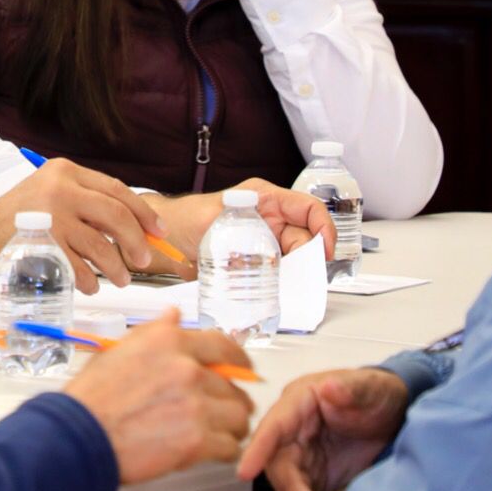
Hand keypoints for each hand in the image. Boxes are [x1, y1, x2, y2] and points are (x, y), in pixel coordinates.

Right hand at [0, 158, 162, 293]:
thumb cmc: (13, 222)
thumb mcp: (49, 195)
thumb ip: (86, 203)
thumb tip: (134, 227)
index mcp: (65, 172)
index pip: (117, 190)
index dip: (143, 212)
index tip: (157, 230)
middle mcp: (60, 190)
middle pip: (117, 216)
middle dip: (136, 242)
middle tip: (142, 260)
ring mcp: (51, 218)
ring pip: (102, 245)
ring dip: (117, 267)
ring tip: (119, 278)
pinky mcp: (43, 246)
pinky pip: (81, 268)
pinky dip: (92, 281)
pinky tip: (91, 284)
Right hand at [65, 310, 254, 483]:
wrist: (80, 436)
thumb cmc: (92, 398)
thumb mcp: (119, 350)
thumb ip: (153, 334)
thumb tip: (173, 315)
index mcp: (169, 341)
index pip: (222, 344)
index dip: (239, 359)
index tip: (243, 367)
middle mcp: (187, 367)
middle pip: (233, 384)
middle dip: (231, 399)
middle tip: (224, 410)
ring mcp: (195, 404)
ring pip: (238, 415)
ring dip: (232, 426)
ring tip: (220, 433)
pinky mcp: (197, 440)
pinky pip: (230, 445)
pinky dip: (224, 450)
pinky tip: (212, 451)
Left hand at [146, 181, 333, 271]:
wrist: (167, 239)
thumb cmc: (185, 219)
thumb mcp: (210, 217)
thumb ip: (234, 225)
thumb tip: (259, 243)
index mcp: (266, 199)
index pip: (308, 208)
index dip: (324, 228)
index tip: (324, 251)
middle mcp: (271, 219)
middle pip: (305, 238)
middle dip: (308, 258)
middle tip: (303, 278)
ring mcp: (266, 240)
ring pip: (294, 258)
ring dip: (294, 273)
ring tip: (287, 287)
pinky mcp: (258, 260)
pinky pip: (279, 271)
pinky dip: (281, 282)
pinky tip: (274, 291)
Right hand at [235, 368, 408, 490]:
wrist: (396, 416)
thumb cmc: (376, 393)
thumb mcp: (369, 387)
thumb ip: (350, 388)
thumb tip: (328, 386)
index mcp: (298, 404)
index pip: (273, 427)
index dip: (257, 449)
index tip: (245, 474)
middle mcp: (292, 432)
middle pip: (277, 465)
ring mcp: (302, 457)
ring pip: (287, 488)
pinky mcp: (314, 478)